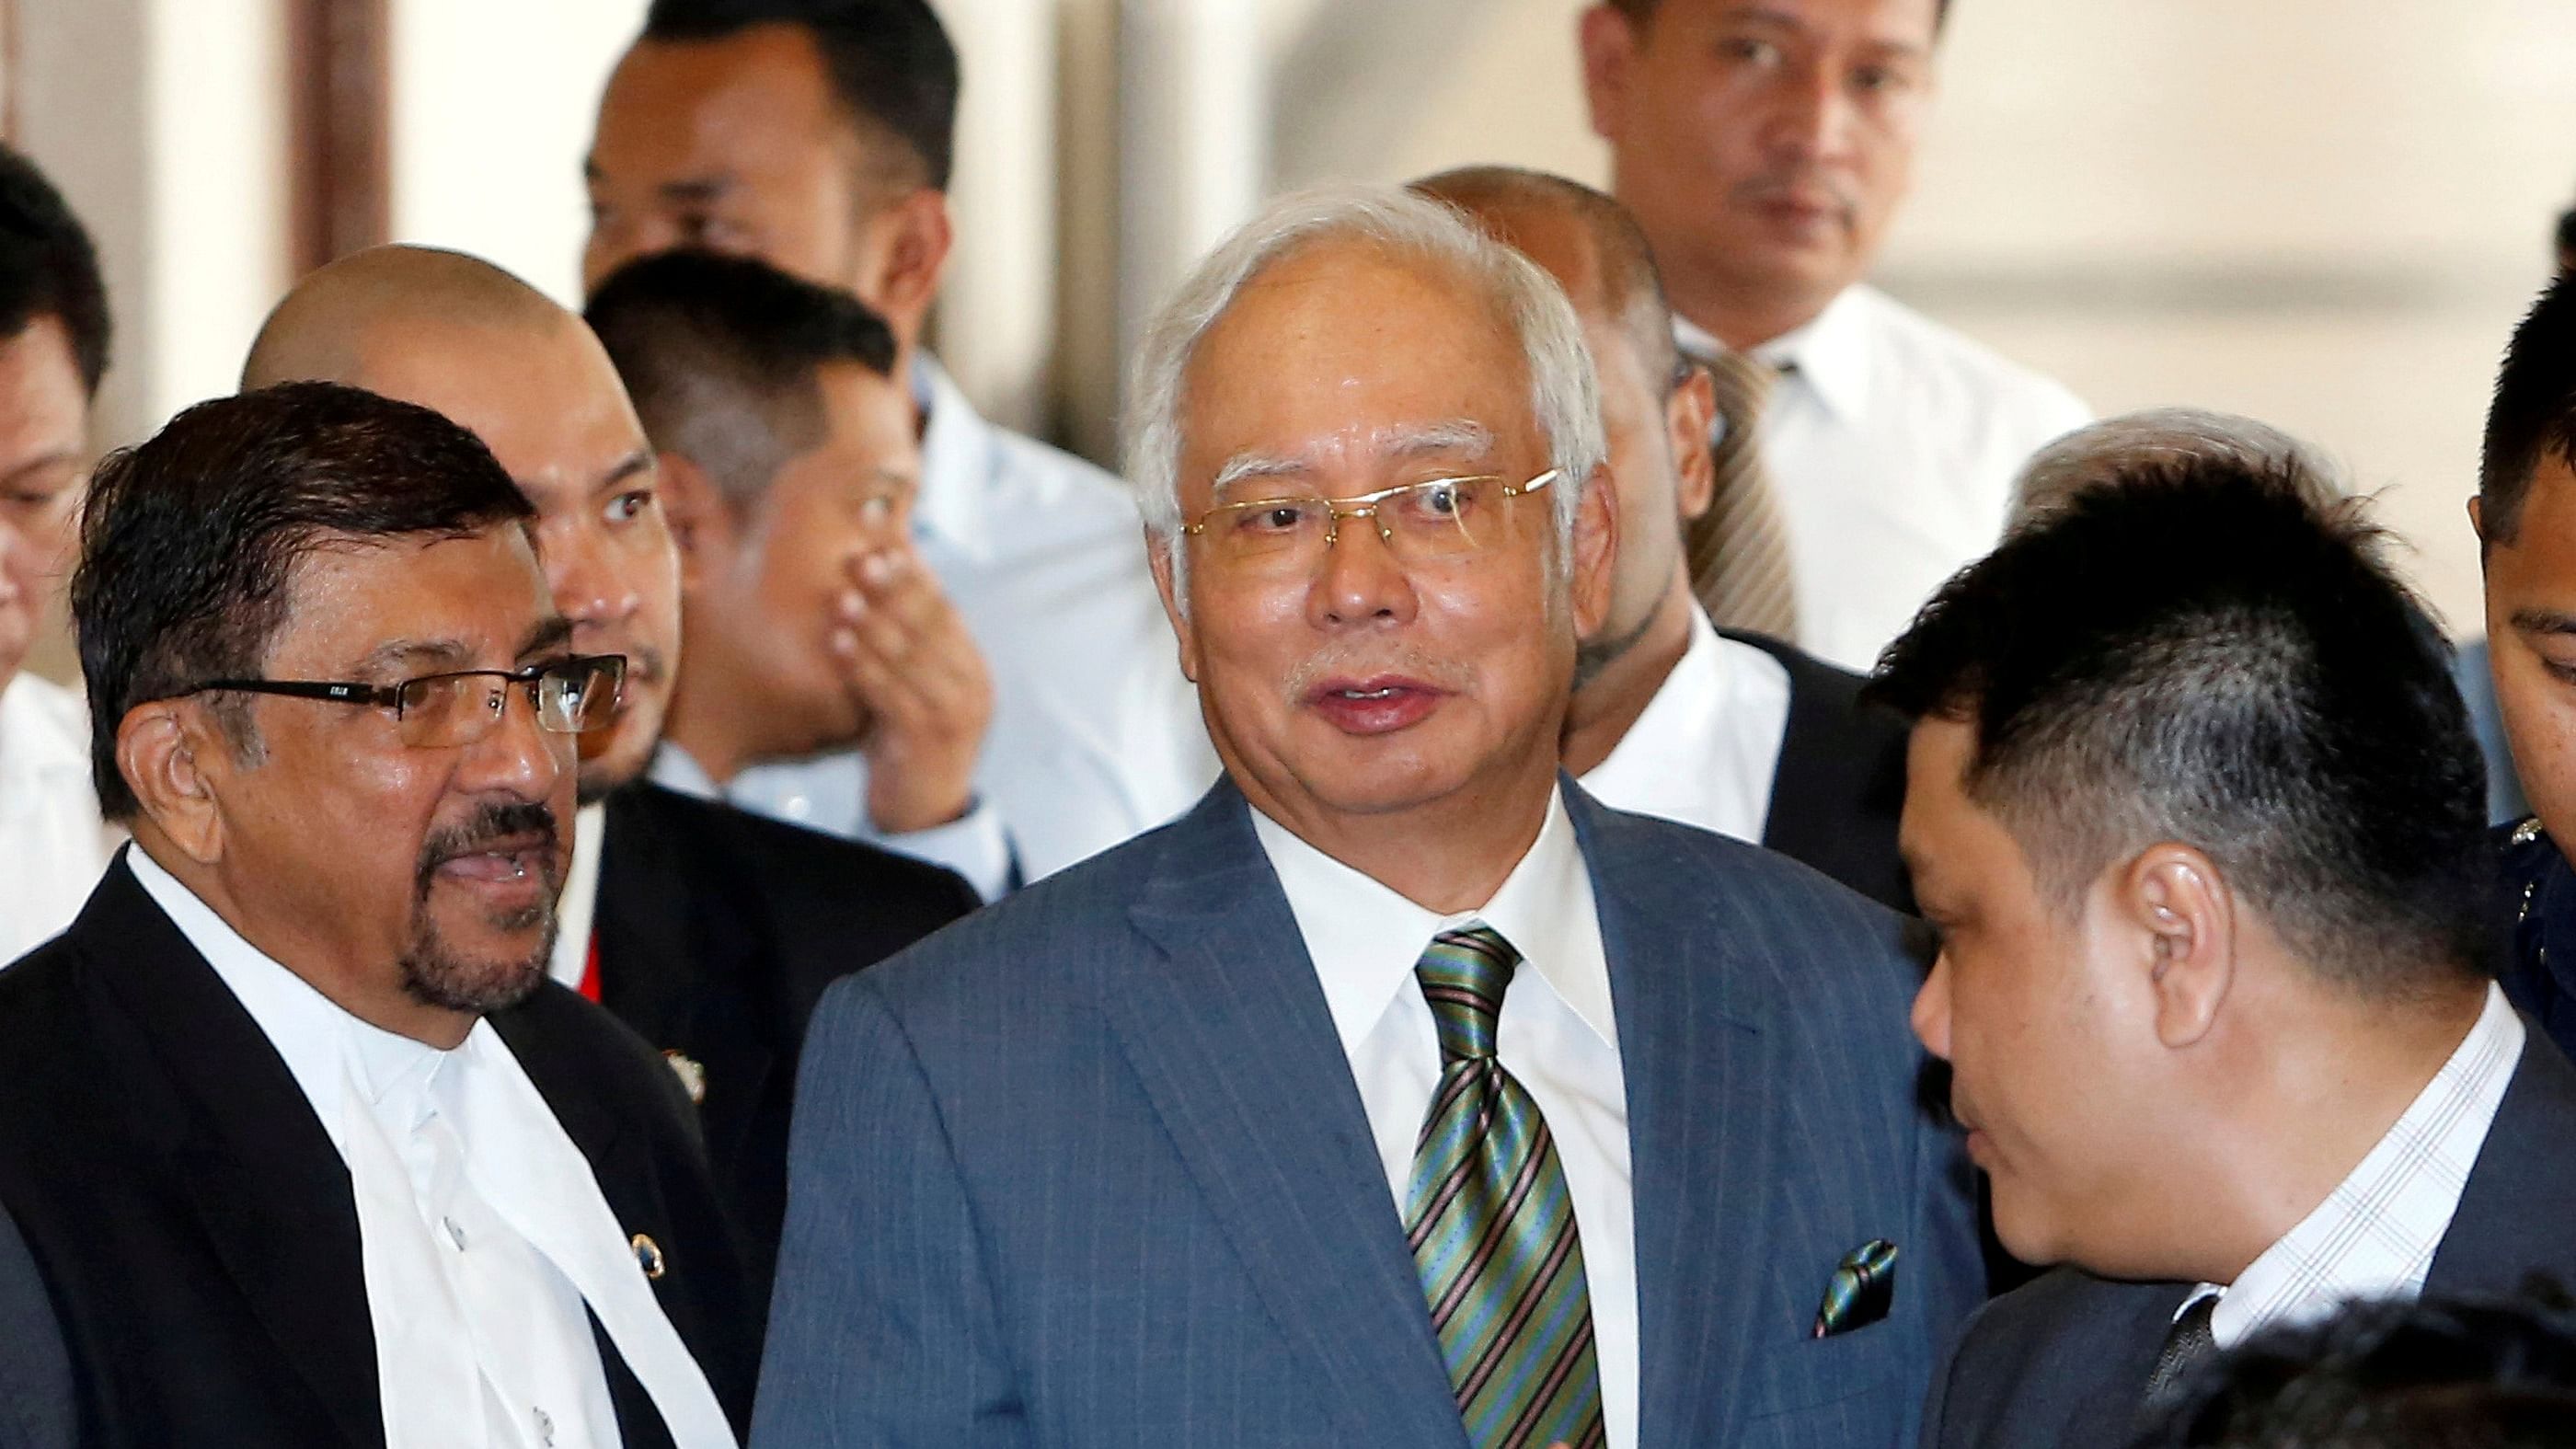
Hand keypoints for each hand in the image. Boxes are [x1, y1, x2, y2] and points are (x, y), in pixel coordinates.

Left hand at [832, 543, 993, 834]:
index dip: (913, 569)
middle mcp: (972, 685)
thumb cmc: (909, 737)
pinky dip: (864, 666)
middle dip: (895, 588)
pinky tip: (839, 644)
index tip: (882, 536)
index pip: (944, 605)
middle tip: (861, 557)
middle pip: (933, 625)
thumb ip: (905, 638)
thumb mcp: (914, 683)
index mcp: (971, 665)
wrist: (923, 811)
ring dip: (875, 624)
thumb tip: (880, 571)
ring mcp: (954, 713)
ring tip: (844, 596)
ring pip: (913, 658)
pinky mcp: (928, 740)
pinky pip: (892, 695)